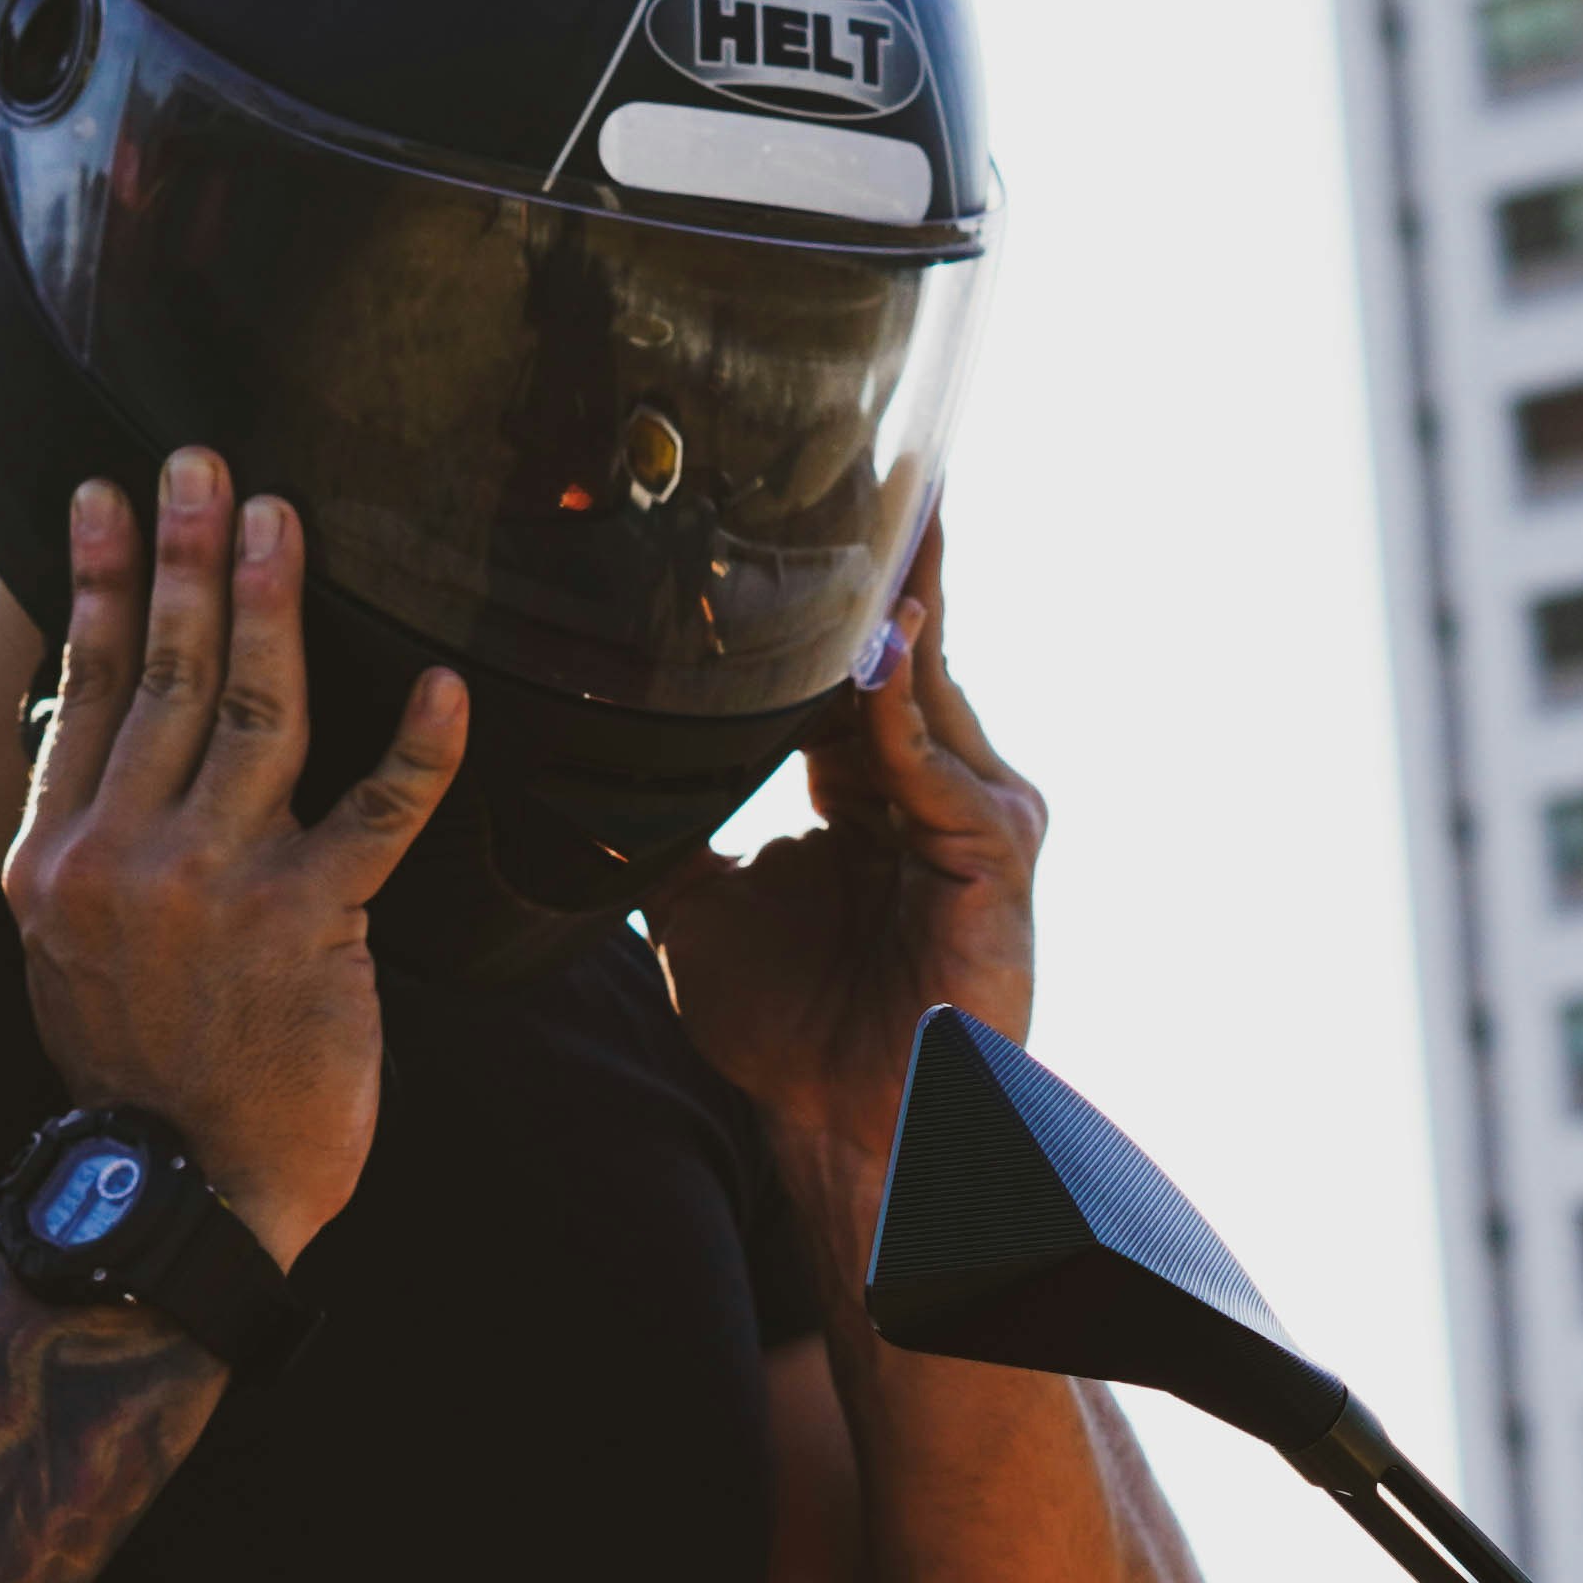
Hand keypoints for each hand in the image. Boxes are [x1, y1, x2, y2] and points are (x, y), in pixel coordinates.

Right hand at [6, 448, 466, 1269]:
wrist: (180, 1192)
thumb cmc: (138, 1072)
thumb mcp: (63, 951)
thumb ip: (85, 843)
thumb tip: (101, 736)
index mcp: (58, 857)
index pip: (81, 687)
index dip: (94, 581)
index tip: (106, 494)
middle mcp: (124, 857)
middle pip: (163, 674)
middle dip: (184, 555)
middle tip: (204, 462)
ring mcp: (216, 886)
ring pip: (252, 712)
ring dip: (273, 604)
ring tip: (284, 520)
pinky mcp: (309, 923)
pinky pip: (377, 815)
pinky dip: (418, 747)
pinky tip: (445, 685)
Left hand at [654, 508, 1041, 1158]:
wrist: (840, 1130)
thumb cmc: (787, 1034)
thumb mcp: (698, 907)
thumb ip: (673, 823)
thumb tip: (589, 764)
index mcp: (870, 788)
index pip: (850, 663)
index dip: (827, 589)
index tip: (802, 496)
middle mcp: (932, 785)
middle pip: (906, 645)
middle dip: (893, 553)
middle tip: (877, 452)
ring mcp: (974, 814)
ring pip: (927, 683)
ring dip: (905, 598)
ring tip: (891, 505)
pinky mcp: (994, 855)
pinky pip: (934, 765)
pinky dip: (899, 709)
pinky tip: (874, 652)